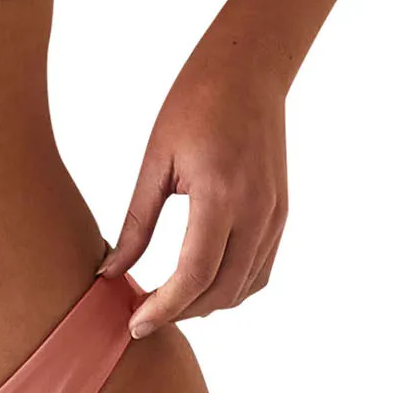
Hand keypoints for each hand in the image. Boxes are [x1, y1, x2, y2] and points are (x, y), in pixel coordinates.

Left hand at [99, 48, 287, 337]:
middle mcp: (257, 212)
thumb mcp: (155, 161)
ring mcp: (275, 215)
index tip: (135, 324)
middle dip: (181, 312)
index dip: (164, 307)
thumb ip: (136, 222)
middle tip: (141, 316)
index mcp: (221, 196)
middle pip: (222, 290)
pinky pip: (261, 269)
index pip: (194, 275)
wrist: (250, 68)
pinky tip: (199, 282)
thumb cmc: (194, 103)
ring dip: (207, 304)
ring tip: (166, 302)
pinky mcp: (281, 212)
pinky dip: (231, 286)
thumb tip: (111, 271)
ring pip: (245, 287)